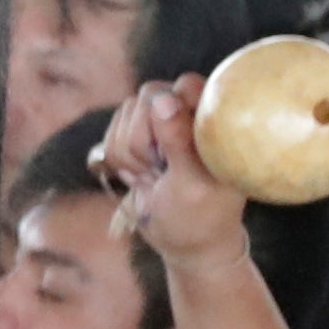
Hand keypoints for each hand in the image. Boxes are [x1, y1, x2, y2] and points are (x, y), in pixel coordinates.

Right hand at [88, 77, 247, 265]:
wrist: (184, 242)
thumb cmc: (198, 216)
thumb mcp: (190, 182)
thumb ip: (178, 139)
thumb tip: (163, 97)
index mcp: (216, 116)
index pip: (182, 87)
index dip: (168, 118)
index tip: (171, 156)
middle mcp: (190, 111)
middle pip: (147, 97)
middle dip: (144, 140)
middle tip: (161, 171)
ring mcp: (161, 121)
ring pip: (125, 114)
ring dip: (131, 154)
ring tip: (155, 177)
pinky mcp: (137, 135)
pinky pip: (111, 133)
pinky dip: (119, 161)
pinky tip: (142, 178)